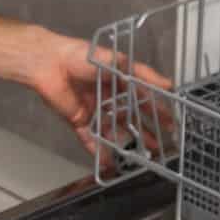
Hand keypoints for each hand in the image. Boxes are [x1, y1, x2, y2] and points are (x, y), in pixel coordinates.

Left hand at [17, 27, 174, 162]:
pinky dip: (99, 152)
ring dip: (127, 143)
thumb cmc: (80, 56)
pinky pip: (91, 139)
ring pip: (114, 131)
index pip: (143, 98)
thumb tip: (168, 83)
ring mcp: (94, 110)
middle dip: (145, 131)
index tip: (169, 122)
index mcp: (119, 81)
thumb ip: (143, 74)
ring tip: (140, 156)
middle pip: (130, 118)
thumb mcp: (117, 61)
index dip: (157, 110)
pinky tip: (110, 163)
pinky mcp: (80, 120)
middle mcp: (108, 96)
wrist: (49, 64)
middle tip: (158, 144)